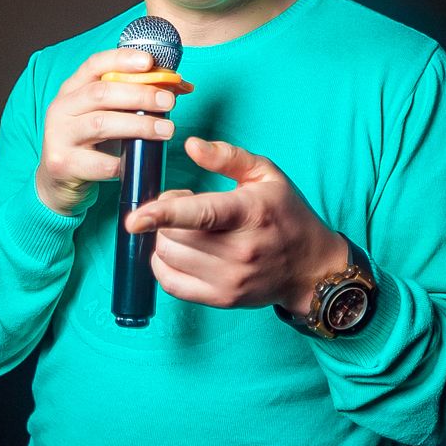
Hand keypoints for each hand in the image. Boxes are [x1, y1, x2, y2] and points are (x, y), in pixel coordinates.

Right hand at [36, 47, 176, 214]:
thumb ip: (134, 98)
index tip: (150, 61)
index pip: (95, 64)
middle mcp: (62, 108)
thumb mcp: (106, 115)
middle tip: (169, 102)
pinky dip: (121, 162)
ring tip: (165, 130)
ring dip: (138, 125)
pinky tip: (137, 161)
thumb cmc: (91, 143)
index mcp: (73, 89)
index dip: (122, 59)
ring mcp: (59, 136)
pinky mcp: (62, 163)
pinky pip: (98, 163)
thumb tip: (180, 87)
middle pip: (101, 93)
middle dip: (139, 95)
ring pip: (100, 124)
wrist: (58, 181)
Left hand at [124, 137, 347, 311]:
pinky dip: (163, 265)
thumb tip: (190, 145)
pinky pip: (172, 284)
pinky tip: (178, 251)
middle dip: (165, 216)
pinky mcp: (222, 299)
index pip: (201, 215)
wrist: (311, 267)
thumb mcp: (266, 175)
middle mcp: (240, 250)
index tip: (134, 218)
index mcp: (250, 213)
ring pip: (168, 258)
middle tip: (186, 206)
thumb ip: (227, 156)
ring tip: (186, 229)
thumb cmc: (286, 214)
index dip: (163, 214)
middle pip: (174, 236)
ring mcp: (230, 279)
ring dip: (163, 238)